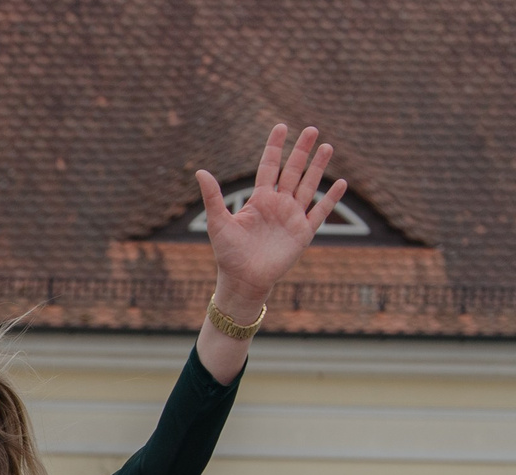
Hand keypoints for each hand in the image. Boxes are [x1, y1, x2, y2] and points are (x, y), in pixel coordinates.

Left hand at [198, 124, 345, 312]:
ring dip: (318, 167)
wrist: (243, 281)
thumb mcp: (218, 223)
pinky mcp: (303, 232)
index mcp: (259, 199)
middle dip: (301, 150)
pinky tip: (341, 183)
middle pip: (293, 171)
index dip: (275, 147)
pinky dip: (332, 198)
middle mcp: (278, 204)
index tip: (281, 126)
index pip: (269, 166)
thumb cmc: (228, 254)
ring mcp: (292, 217)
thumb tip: (200, 171)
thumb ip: (213, 197)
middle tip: (311, 128)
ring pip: (309, 186)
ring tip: (327, 146)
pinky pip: (320, 212)